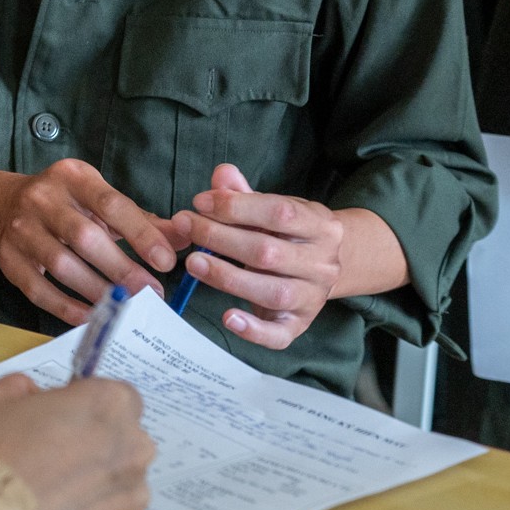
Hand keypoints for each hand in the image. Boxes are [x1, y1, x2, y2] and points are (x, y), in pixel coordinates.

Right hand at [0, 159, 179, 325]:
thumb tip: (185, 238)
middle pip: (83, 236)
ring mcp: (20, 229)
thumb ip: (142, 220)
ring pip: (60, 264)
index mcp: (72, 177)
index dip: (140, 233)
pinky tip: (92, 316)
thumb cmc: (65, 205)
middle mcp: (42, 198)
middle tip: (151, 292)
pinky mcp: (8, 259)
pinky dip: (66, 307)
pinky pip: (39, 289)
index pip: (110, 203)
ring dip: (97, 290)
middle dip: (121, 268)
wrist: (2, 206)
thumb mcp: (99, 200)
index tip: (166, 261)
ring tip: (125, 306)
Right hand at [0, 373, 152, 509]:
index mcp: (107, 403)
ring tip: (55, 493)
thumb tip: (25, 391)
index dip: (90, 406)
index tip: (67, 418)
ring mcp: (132, 492)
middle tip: (56, 455)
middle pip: (124, 438)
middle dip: (97, 444)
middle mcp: (131, 445)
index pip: (119, 396)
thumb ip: (17, 388)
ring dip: (97, 482)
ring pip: (121, 480)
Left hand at [171, 165, 344, 350]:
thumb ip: (245, 193)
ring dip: (227, 277)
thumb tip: (222, 174)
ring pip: (273, 292)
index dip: (237, 206)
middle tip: (185, 225)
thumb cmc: (289, 232)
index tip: (199, 202)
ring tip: (192, 262)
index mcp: (321, 226)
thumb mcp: (274, 206)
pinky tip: (227, 316)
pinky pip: (279, 335)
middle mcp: (323, 264)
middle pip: (269, 253)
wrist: (324, 267)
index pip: (280, 213)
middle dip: (220, 238)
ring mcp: (313, 297)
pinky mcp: (299, 325)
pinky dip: (253, 329)